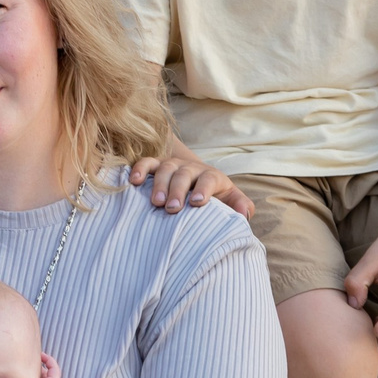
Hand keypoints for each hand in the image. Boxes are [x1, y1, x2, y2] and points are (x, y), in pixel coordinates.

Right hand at [126, 151, 252, 216]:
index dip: (204, 189)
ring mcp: (173, 165)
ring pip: (165, 169)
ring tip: (156, 202)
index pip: (209, 179)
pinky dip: (140, 169)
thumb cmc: (214, 195)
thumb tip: (244, 215)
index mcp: (211, 177)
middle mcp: (192, 168)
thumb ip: (241, 206)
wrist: (196, 177)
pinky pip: (147, 163)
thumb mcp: (230, 199)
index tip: (197, 202)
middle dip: (178, 190)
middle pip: (184, 174)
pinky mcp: (157, 165)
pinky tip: (134, 182)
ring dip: (160, 184)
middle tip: (173, 208)